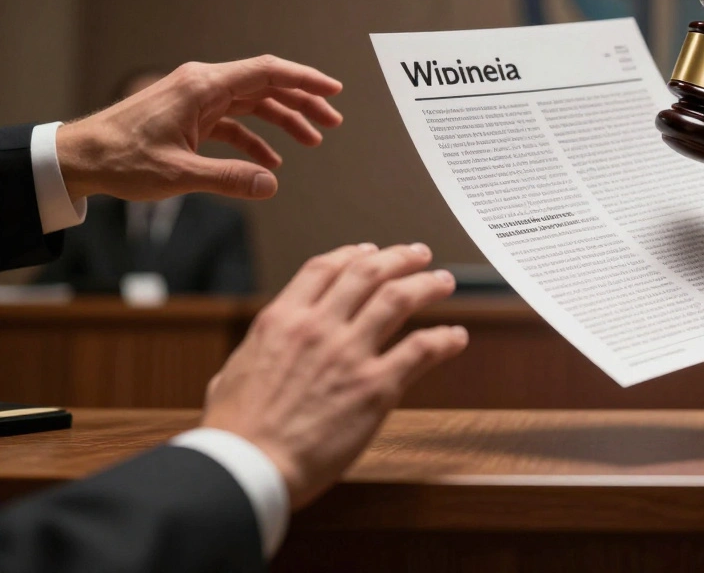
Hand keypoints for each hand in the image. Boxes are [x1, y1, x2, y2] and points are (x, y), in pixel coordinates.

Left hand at [56, 55, 342, 201]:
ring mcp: (196, 100)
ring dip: (283, 120)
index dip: (305, 79)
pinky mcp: (189, 116)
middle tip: (333, 122)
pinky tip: (269, 163)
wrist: (78, 158)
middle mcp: (202, 85)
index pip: (267, 72)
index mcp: (203, 87)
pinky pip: (234, 123)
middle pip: (266, 86)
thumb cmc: (121, 160)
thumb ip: (229, 178)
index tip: (334, 90)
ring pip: (253, 103)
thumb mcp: (179, 174)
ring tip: (313, 142)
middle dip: (303, 102)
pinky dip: (255, 139)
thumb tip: (271, 185)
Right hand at [202, 243, 466, 507]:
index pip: (324, 268)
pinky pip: (421, 349)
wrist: (248, 468)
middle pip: (368, 272)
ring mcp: (349, 354)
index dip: (353, 254)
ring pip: (398, 299)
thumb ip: (258, 351)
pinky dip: (444, 339)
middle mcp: (318, 327)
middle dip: (399, 258)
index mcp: (282, 320)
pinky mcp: (375, 386)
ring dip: (427, 286)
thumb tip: (266, 347)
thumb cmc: (235, 432)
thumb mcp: (233, 372)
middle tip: (419, 255)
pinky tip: (455, 338)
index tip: (371, 251)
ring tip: (443, 282)